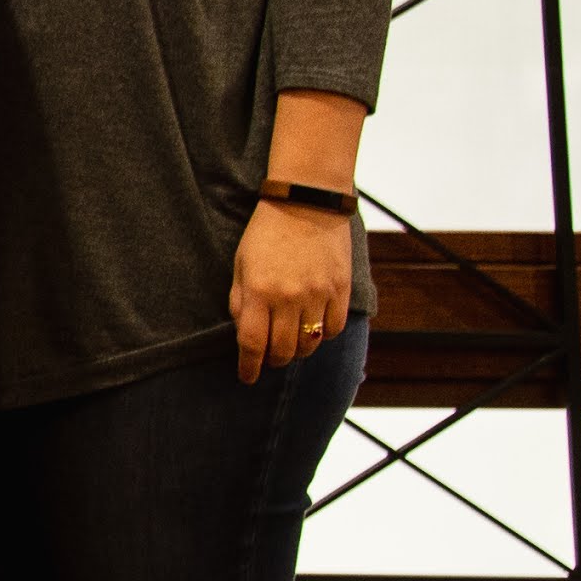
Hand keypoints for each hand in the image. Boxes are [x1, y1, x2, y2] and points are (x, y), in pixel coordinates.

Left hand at [227, 194, 350, 383]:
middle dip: (273, 361)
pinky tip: (315, 328)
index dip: (249, 366)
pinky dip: (323, 335)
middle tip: (270, 359)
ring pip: (310, 343)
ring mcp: (318, 294)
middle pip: (282, 350)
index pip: (252, 343)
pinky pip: (334, 328)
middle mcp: (289, 297)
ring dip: (298, 351)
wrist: (306, 203)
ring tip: (291, 344)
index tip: (247, 377)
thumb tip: (243, 333)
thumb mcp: (241, 265)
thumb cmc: (266, 234)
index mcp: (258, 291)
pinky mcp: (341, 288)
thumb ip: (240, 300)